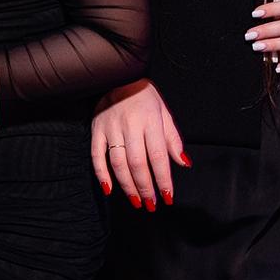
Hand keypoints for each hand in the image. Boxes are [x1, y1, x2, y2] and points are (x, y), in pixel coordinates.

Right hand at [91, 80, 188, 209]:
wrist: (117, 75)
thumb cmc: (144, 96)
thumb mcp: (164, 112)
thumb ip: (173, 139)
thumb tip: (183, 163)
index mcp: (150, 121)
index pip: (158, 156)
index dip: (163, 179)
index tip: (168, 197)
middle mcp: (130, 126)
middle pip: (138, 163)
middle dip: (145, 187)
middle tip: (151, 205)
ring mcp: (111, 128)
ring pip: (118, 163)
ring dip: (127, 186)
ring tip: (136, 201)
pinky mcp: (96, 130)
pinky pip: (97, 156)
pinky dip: (101, 174)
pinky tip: (109, 189)